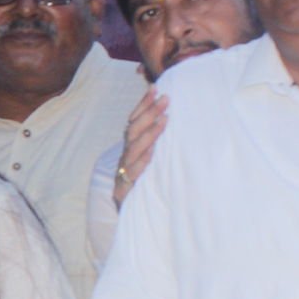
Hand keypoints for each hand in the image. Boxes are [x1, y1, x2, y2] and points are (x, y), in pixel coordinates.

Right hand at [112, 87, 166, 208]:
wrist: (133, 211)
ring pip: (133, 148)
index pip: (134, 119)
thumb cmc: (146, 180)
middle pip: (133, 129)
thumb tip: (174, 115)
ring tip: (164, 120)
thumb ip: (158, 139)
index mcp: (131, 145)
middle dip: (149, 113)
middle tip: (165, 99)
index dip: (143, 103)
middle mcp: (126, 154)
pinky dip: (143, 161)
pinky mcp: (124, 187)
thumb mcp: (152, 158)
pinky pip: (133, 172)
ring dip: (149, 133)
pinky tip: (152, 152)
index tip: (156, 88)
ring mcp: (125, 170)